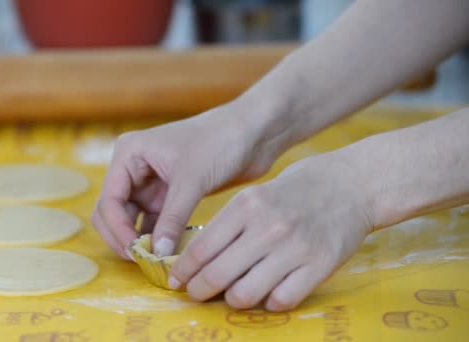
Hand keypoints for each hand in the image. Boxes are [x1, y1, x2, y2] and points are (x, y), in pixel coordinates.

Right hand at [92, 101, 291, 258]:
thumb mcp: (192, 179)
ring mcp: (151, 182)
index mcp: (129, 153)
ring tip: (155, 261)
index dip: (118, 229)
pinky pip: (154, 222)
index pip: (109, 199)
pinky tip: (169, 253)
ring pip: (132, 220)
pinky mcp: (169, 195)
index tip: (135, 252)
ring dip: (139, 239)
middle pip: (113, 212)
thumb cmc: (221, 141)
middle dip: (122, 236)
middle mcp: (134, 168)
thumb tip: (157, 254)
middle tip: (141, 261)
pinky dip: (157, 237)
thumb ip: (172, 218)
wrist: (254, 133)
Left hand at [169, 152, 373, 310]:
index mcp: (247, 206)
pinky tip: (269, 291)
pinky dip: (269, 302)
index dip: (183, 271)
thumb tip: (198, 260)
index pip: (202, 248)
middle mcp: (268, 227)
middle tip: (196, 294)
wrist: (352, 184)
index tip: (176, 280)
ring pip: (245, 294)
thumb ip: (230, 225)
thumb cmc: (297, 190)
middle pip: (217, 275)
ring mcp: (295, 248)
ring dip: (233, 299)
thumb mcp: (256, 195)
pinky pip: (282, 300)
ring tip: (234, 293)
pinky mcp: (320, 265)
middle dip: (198, 291)